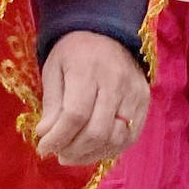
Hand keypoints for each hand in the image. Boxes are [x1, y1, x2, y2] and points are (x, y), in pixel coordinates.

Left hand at [32, 30, 151, 166]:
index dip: (58, 138)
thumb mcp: (53, 69)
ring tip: (72, 155)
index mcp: (88, 69)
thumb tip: (46, 135)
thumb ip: (51, 103)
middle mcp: (116, 82)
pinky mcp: (145, 102)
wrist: (108, 33)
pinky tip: (91, 151)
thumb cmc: (75, 52)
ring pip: (115, 138)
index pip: (75, 115)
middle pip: (97, 131)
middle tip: (58, 153)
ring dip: (90, 154)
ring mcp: (134, 93)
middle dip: (74, 149)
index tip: (43, 147)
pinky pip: (129, 137)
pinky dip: (108, 150)